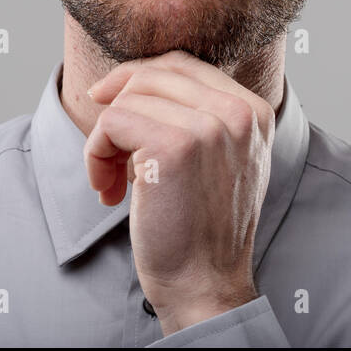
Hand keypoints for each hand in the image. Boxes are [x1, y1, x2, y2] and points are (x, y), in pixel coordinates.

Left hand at [83, 50, 275, 334]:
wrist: (205, 285)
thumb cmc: (201, 228)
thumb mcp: (218, 160)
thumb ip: (197, 115)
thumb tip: (130, 79)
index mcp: (254, 111)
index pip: (182, 64)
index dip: (136, 81)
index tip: (111, 110)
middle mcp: (239, 113)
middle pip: (152, 73)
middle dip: (116, 106)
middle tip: (107, 155)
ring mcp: (209, 127)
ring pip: (127, 98)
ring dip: (104, 142)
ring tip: (113, 183)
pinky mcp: (174, 147)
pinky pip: (111, 123)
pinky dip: (96, 156)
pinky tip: (110, 191)